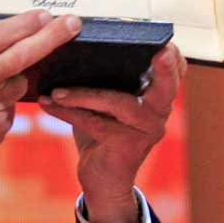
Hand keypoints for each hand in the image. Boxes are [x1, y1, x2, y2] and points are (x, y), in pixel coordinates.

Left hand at [38, 44, 185, 222]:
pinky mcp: (127, 145)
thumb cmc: (102, 134)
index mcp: (156, 97)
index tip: (164, 42)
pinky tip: (48, 104)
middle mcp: (159, 112)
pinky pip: (95, 122)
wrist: (101, 179)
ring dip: (82, 94)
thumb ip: (103, 80)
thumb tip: (71, 50)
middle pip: (167, 86)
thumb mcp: (106, 104)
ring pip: (117, 102)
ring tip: (56, 91)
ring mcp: (146, 130)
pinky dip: (67, 112)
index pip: (176, 72)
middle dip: (165, 68)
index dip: (173, 58)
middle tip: (158, 52)